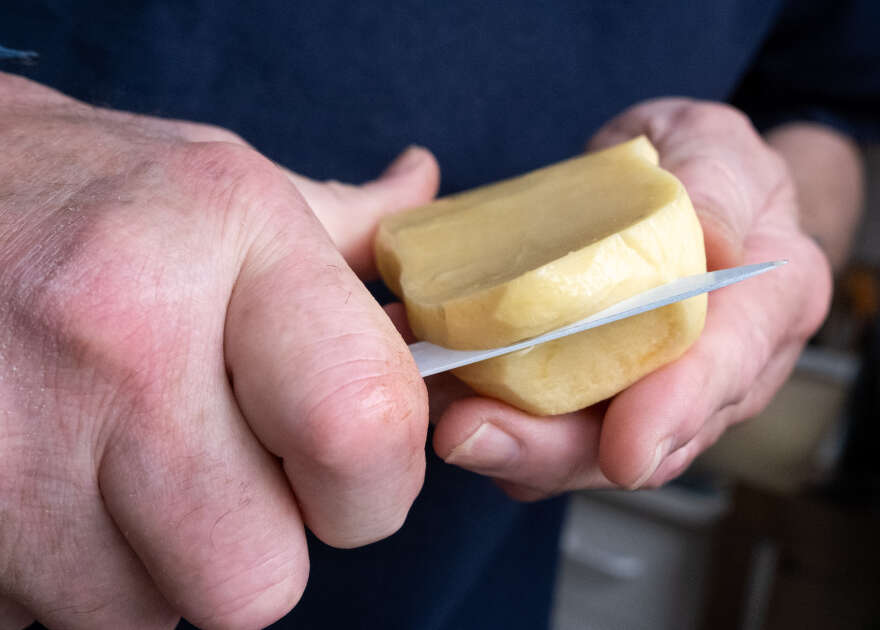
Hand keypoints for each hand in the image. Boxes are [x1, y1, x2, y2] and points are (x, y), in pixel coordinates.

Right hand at [0, 74, 435, 628]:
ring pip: (144, 617)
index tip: (348, 469)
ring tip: (116, 461)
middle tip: (226, 476)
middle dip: (259, 550)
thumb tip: (428, 191)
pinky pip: (43, 617)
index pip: (361, 431)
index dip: (376, 485)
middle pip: (255, 579)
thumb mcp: (221, 180)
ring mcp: (11, 438)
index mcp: (226, 239)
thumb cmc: (78, 191)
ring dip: (152, 567)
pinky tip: (49, 478)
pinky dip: (64, 574)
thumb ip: (342, 226)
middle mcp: (118, 340)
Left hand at [431, 98, 832, 498]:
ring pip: (593, 450)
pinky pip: (554, 429)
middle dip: (561, 449)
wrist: (681, 183)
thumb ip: (716, 188)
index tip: (627, 452)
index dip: (676, 411)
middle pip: (649, 439)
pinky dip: (501, 423)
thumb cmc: (707, 165)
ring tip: (449, 421)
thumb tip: (712, 240)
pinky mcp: (605, 398)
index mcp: (770, 306)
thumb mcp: (718, 147)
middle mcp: (722, 373)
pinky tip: (449, 397)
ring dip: (517, 448)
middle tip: (476, 434)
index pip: (728, 367)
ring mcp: (660, 394)